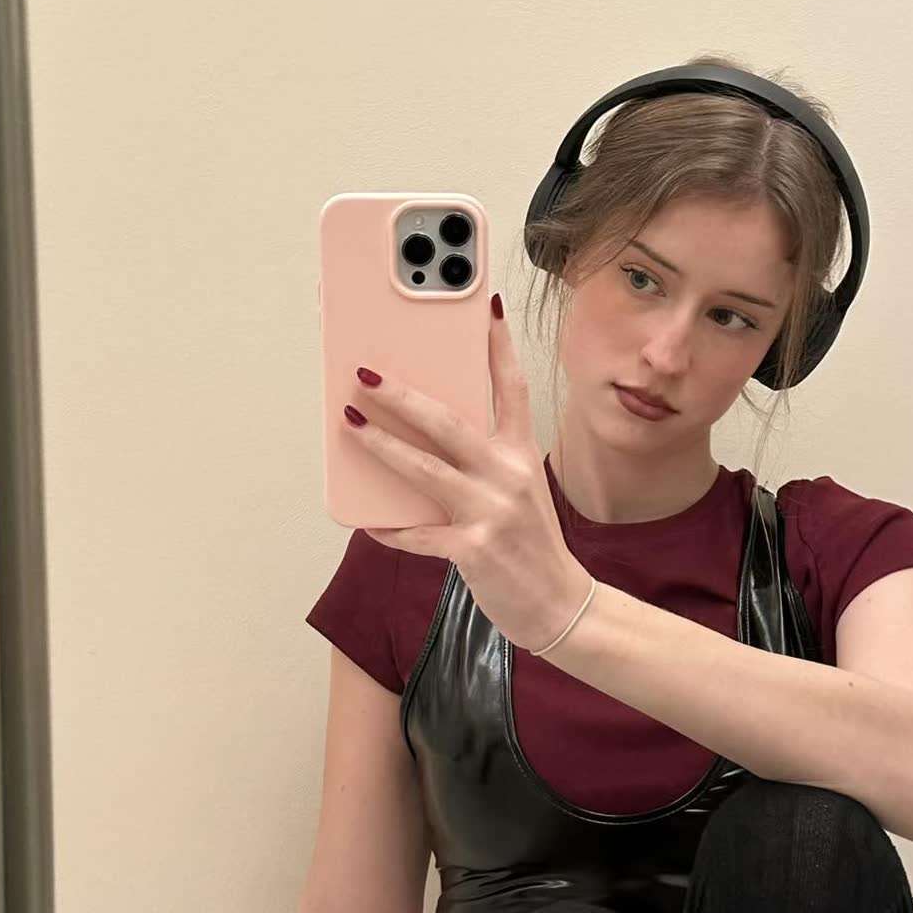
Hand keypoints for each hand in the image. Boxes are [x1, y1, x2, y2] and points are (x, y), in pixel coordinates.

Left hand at [346, 292, 590, 653]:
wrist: (562, 607)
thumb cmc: (533, 547)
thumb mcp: (522, 493)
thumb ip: (486, 464)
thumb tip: (428, 441)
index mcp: (523, 455)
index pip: (512, 387)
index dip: (498, 345)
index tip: (485, 306)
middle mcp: (509, 475)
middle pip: (448, 421)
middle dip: (402, 394)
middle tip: (365, 373)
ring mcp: (491, 511)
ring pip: (424, 468)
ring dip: (381, 444)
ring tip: (350, 422)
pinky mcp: (473, 548)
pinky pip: (417, 533)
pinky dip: (389, 528)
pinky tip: (366, 520)